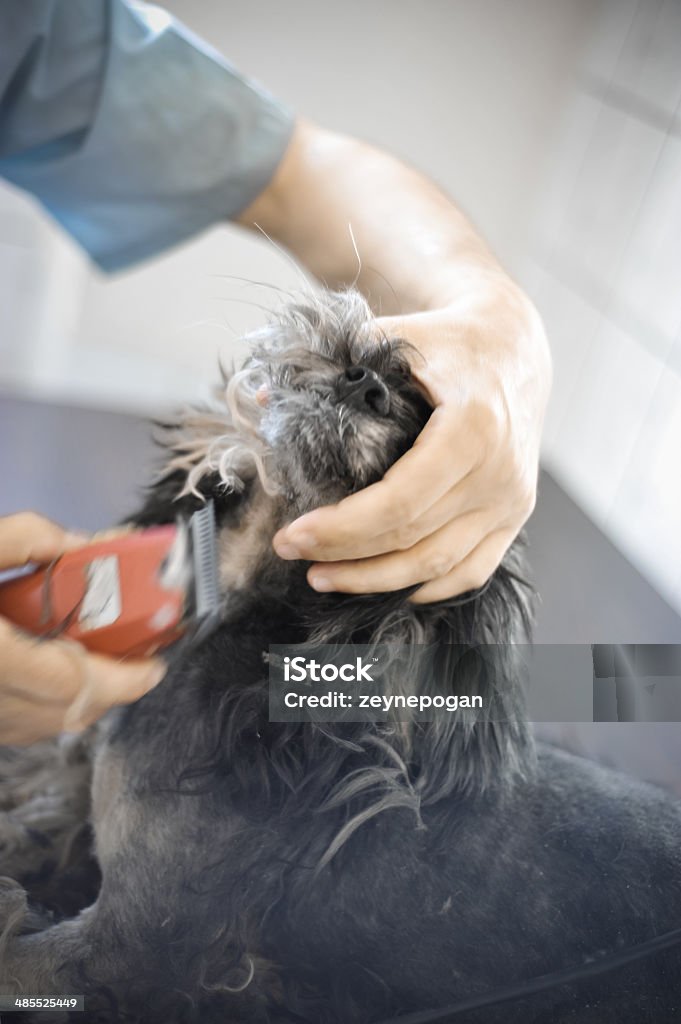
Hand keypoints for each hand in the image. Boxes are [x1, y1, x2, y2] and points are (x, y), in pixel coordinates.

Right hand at [0, 512, 165, 744]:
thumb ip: (23, 539)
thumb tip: (80, 542)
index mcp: (0, 659)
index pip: (74, 682)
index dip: (124, 680)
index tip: (156, 665)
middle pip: (72, 711)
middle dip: (114, 685)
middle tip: (138, 655)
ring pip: (51, 724)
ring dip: (85, 695)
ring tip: (104, 659)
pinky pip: (26, 726)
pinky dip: (52, 702)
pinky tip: (53, 666)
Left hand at [273, 277, 549, 601]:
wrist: (512, 347)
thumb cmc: (451, 342)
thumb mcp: (395, 338)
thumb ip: (333, 367)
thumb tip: (265, 398)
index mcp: (473, 429)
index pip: (401, 502)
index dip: (342, 528)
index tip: (293, 535)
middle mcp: (499, 474)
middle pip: (414, 539)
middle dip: (345, 555)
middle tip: (291, 551)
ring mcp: (511, 501)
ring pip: (440, 566)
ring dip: (376, 581)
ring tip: (323, 576)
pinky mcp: (514, 517)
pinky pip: (471, 571)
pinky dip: (426, 587)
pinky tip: (382, 584)